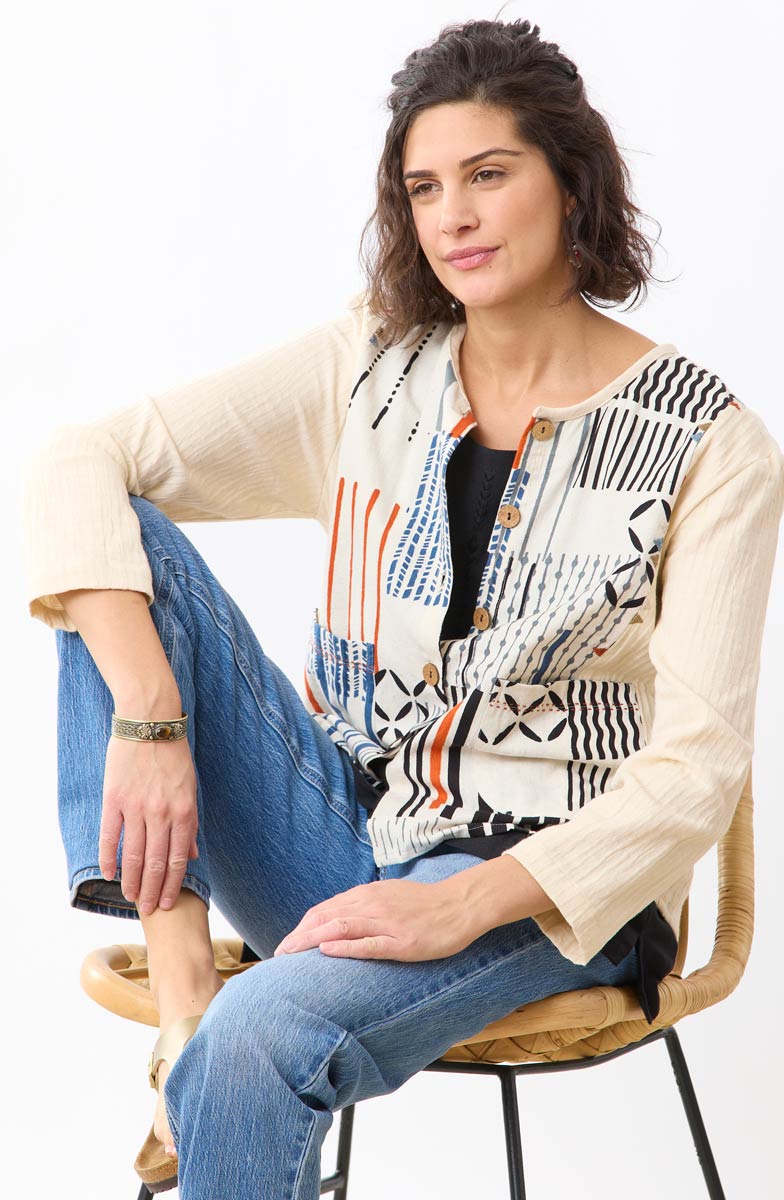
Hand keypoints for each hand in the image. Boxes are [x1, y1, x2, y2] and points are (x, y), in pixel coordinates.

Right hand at [99, 735, 199, 914]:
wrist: (149, 723)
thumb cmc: (173, 755)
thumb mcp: (191, 787)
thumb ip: (190, 822)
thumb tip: (192, 853)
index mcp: (184, 810)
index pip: (179, 858)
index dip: (174, 884)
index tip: (169, 903)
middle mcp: (161, 813)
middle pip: (157, 862)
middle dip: (153, 890)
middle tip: (149, 910)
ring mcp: (136, 807)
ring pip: (134, 854)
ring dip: (133, 880)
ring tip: (131, 897)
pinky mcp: (114, 799)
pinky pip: (111, 836)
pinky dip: (110, 858)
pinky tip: (110, 874)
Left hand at [272, 877, 476, 961]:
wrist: (460, 904)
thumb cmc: (425, 904)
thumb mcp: (389, 897)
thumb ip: (364, 905)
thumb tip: (339, 917)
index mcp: (367, 894)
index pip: (325, 908)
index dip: (303, 926)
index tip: (288, 942)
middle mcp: (372, 905)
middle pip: (326, 917)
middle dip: (300, 935)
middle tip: (280, 953)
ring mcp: (387, 923)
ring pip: (341, 928)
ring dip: (312, 940)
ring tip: (291, 953)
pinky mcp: (402, 941)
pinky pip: (368, 943)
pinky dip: (344, 947)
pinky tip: (327, 952)